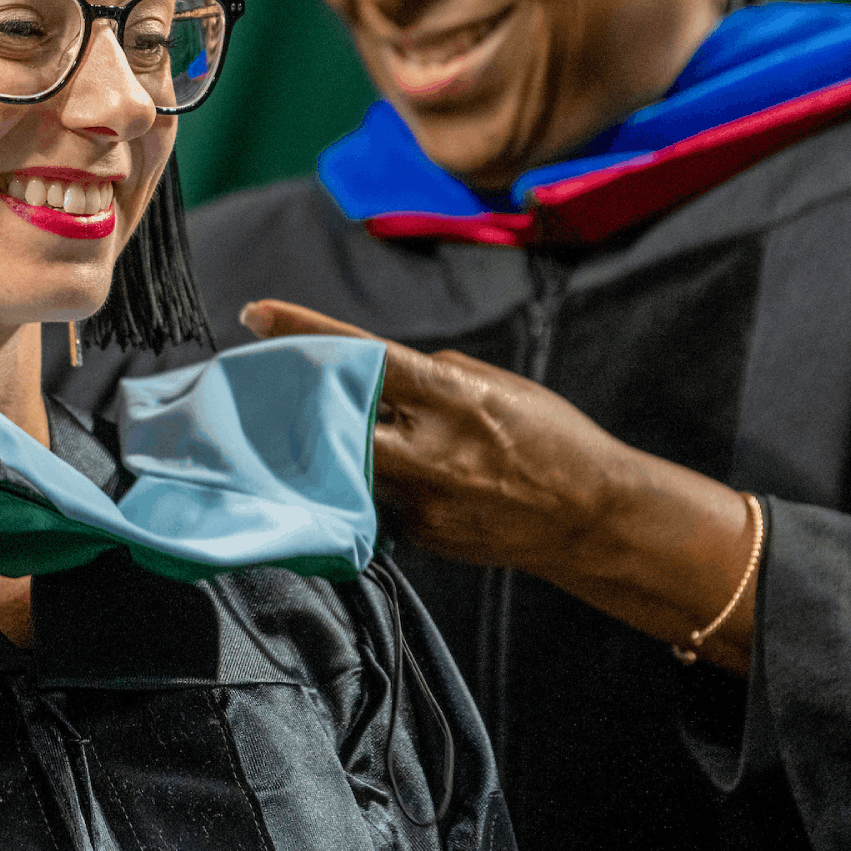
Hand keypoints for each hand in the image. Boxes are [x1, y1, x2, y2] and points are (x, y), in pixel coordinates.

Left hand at [240, 297, 756, 669]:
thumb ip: (429, 376)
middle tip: (269, 386)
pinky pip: (372, 502)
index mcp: (453, 399)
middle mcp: (433, 453)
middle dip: (298, 403)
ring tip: (314, 428)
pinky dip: (364, 483)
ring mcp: (424, 501)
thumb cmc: (546, 438)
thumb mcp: (494, 385)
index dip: (305, 331)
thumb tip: (372, 372)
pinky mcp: (420, 537)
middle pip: (334, 421)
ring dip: (327, 445)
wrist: (593, 517)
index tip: (257, 313)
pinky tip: (371, 473)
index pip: (363, 357)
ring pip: (346, 466)